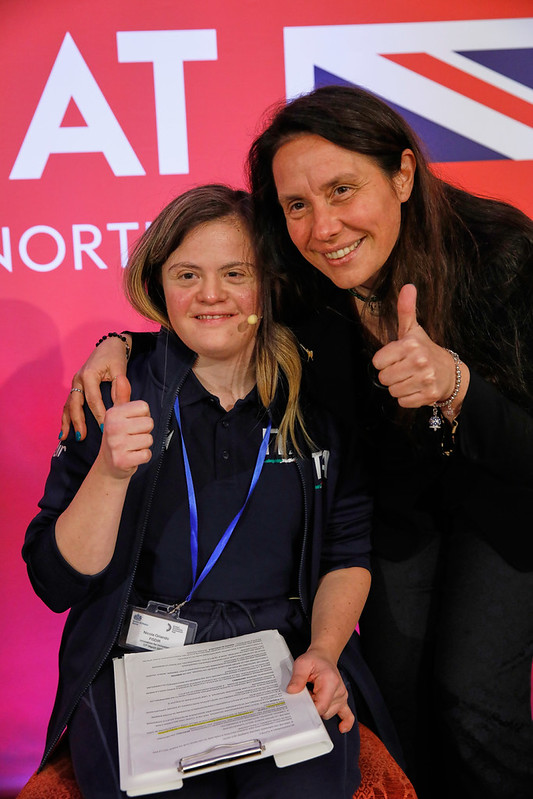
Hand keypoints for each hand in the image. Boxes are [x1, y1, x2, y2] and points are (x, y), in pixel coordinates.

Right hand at [60, 334, 130, 441]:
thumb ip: (119, 387)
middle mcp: (78, 380)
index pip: (93, 399)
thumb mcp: (119, 370)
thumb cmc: (115, 358)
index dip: (98, 415)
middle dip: (78, 422)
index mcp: (88, 375)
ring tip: (65, 437)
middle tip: (82, 437)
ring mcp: (75, 383)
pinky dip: (66, 417)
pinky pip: (68, 404)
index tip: (104, 428)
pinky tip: (64, 430)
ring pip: (68, 405)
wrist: (109, 346)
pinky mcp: (75, 387)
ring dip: (67, 422)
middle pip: (75, 404)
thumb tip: (118, 406)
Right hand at [96, 375, 153, 479]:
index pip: (144, 408)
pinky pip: (147, 454)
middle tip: (132, 437)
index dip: (142, 417)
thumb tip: (121, 377)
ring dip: (144, 445)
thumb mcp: (118, 415)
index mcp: (112, 413)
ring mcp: (116, 445)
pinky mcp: (122, 460)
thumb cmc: (118, 437)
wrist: (109, 465)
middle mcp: (112, 427)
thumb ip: (122, 396)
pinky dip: (144, 457)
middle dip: (144, 432)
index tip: (132, 424)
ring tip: (131, 446)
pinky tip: (133, 456)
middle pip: (149, 423)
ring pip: (149, 440)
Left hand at [287, 649, 353, 732]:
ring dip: (320, 708)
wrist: (324, 656)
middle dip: (312, 708)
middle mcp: (339, 691)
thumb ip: (297, 677)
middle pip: (324, 712)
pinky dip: (346, 722)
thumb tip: (292, 691)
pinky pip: (348, 715)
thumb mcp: (302, 663)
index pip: (321, 706)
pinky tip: (341, 727)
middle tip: (306, 694)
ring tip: (314, 695)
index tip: (301, 704)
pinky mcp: (343, 700)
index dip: (309, 709)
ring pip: (329, 714)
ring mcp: (342, 696)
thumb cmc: (314, 660)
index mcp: (330, 682)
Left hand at [372, 284, 457, 407]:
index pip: (377, 361)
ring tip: (410, 378)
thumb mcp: (413, 330)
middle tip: (404, 369)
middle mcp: (419, 361)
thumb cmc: (425, 350)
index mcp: (410, 345)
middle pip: (384, 378)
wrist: (450, 372)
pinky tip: (416, 388)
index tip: (397, 357)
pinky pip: (403, 402)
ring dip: (399, 387)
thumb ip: (406, 310)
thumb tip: (408, 286)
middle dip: (391, 375)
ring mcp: (424, 379)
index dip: (385, 361)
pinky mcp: (428, 395)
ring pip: (392, 391)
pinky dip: (407, 398)